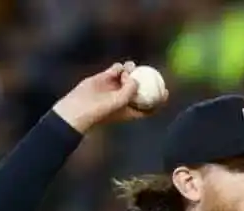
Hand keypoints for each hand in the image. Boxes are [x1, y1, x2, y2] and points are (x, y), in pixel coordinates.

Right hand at [52, 62, 168, 133]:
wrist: (78, 108)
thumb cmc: (101, 110)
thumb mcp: (119, 102)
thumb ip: (130, 90)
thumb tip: (136, 79)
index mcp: (131, 109)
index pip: (149, 106)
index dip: (159, 99)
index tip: (166, 91)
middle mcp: (124, 98)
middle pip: (141, 87)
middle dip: (146, 79)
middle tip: (150, 71)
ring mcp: (114, 87)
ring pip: (128, 76)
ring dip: (131, 69)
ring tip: (130, 67)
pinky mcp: (104, 78)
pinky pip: (115, 69)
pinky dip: (119, 67)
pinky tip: (119, 68)